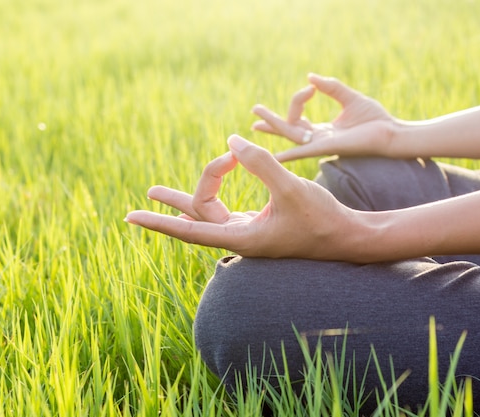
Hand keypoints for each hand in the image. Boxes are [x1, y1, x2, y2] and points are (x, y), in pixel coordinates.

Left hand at [125, 135, 357, 258]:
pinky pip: (226, 209)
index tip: (131, 217)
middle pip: (201, 213)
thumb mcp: (290, 188)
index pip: (191, 230)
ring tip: (153, 192)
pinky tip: (217, 177)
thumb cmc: (323, 219)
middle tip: (168, 183)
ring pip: (209, 212)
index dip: (160, 222)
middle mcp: (241, 237)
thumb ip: (260, 163)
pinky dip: (218, 191)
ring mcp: (249, 231)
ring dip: (192, 193)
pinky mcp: (260, 224)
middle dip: (187, 192)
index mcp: (243, 238)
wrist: (348, 237)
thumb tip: (230, 141)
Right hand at [252, 73, 396, 161]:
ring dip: (274, 126)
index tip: (311, 87)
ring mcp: (321, 144)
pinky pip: (303, 150)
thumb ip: (331, 87)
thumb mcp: (350, 98)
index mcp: (323, 130)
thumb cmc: (375, 119)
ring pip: (291, 136)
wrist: (391, 133)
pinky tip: (274, 156)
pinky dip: (288, 153)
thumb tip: (311, 77)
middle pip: (288, 129)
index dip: (299, 98)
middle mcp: (318, 139)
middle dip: (271, 121)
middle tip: (254, 111)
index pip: (299, 115)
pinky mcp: (327, 147)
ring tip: (255, 120)